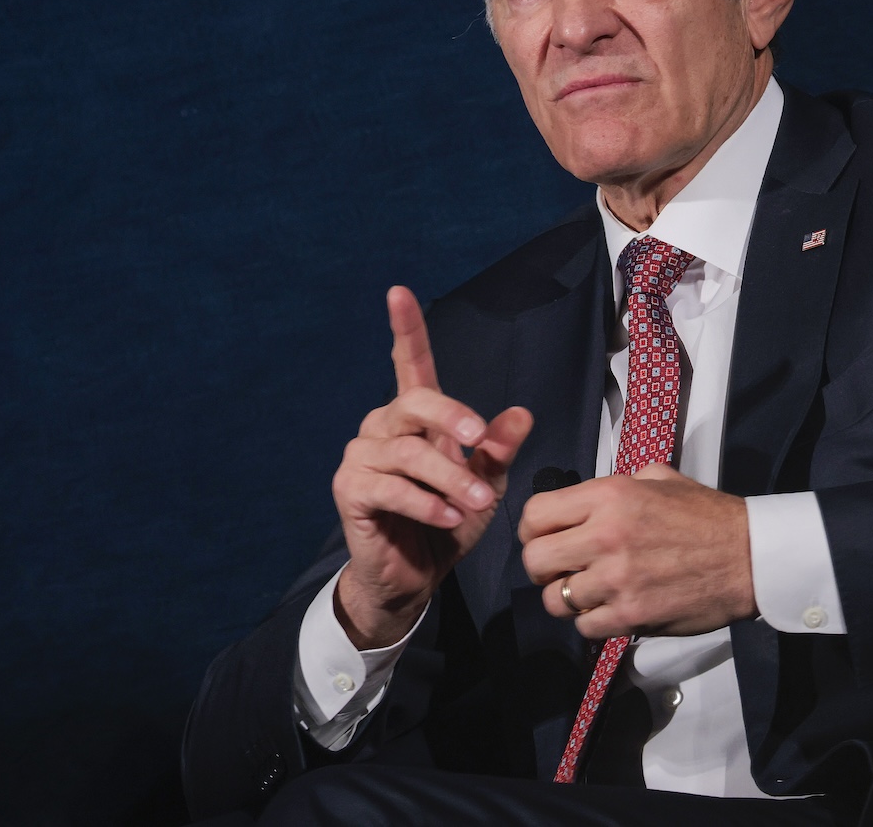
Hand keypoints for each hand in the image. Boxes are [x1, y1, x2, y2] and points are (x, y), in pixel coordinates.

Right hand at [332, 286, 531, 648]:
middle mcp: (382, 428)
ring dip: (451, 479)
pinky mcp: (350, 490)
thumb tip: (522, 413)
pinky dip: (428, 504)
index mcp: (415, 419)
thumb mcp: (485, 486)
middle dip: (453, 417)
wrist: (414, 579)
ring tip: (479, 504)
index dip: (405, 328)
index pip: (410, 364)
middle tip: (481, 442)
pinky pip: (392, 488)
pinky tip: (450, 519)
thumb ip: (498, 451)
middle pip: (415, 401)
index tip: (399, 291)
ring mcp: (362, 457)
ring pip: (410, 452)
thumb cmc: (448, 526)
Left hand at [519, 464, 756, 638]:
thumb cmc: (706, 515)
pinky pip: (585, 627)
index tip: (546, 539)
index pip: (535, 514)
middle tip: (563, 570)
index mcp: (608, 497)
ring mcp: (617, 579)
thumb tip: (584, 501)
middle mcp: (605, 536)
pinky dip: (593, 621)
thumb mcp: (659, 479)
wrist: (749, 557)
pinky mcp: (632, 615)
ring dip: (568, 599)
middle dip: (543, 568)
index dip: (533, 530)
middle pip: (535, 561)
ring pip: (555, 600)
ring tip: (589, 593)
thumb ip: (616, 486)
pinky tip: (611, 609)